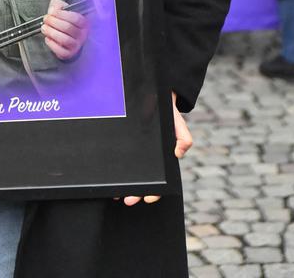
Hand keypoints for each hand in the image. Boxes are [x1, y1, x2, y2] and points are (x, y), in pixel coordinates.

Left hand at [41, 0, 87, 59]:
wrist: (65, 36)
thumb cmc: (64, 21)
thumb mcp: (62, 9)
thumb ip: (57, 5)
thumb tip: (53, 9)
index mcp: (83, 23)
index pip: (76, 18)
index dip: (61, 14)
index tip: (51, 12)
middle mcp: (82, 35)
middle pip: (68, 28)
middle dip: (53, 22)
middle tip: (45, 19)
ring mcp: (76, 45)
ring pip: (64, 39)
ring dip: (51, 32)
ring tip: (44, 28)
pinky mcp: (69, 54)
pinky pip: (60, 51)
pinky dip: (52, 44)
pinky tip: (47, 38)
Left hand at [119, 92, 192, 206]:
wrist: (153, 95)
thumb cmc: (168, 114)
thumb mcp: (179, 125)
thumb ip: (184, 139)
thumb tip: (178, 153)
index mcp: (161, 159)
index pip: (158, 180)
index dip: (153, 191)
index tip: (147, 198)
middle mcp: (147, 158)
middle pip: (141, 181)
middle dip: (134, 193)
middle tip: (126, 199)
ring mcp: (135, 150)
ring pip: (129, 173)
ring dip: (123, 185)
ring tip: (115, 193)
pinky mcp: (124, 141)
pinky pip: (119, 157)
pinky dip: (115, 169)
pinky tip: (109, 176)